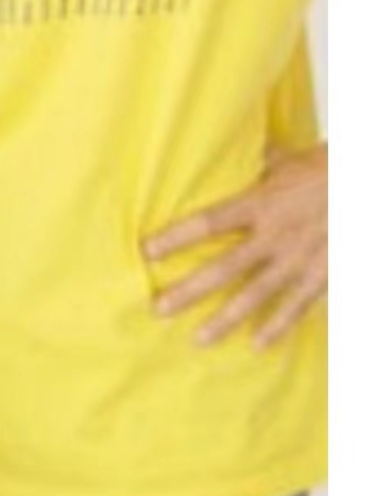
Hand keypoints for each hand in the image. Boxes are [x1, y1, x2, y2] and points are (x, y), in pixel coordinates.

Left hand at [143, 144, 326, 347]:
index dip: (176, 237)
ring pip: (254, 296)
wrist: (363, 188)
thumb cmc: (323, 169)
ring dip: (225, 320)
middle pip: (223, 268)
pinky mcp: (321, 277)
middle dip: (190, 291)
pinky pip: (295, 307)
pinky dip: (278, 327)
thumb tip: (230, 149)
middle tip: (159, 309)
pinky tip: (258, 345)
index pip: (208, 223)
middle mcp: (272, 236)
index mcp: (258, 204)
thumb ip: (255, 165)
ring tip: (198, 339)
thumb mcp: (283, 161)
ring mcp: (297, 261)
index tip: (147, 252)